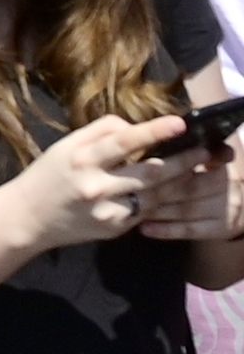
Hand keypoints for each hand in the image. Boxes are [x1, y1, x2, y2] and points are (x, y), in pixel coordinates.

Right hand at [14, 113, 185, 249]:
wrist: (28, 217)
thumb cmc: (47, 175)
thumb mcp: (65, 146)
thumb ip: (98, 132)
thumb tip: (134, 128)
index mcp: (82, 159)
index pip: (124, 141)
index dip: (154, 131)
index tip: (180, 123)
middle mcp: (96, 185)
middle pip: (151, 172)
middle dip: (182, 161)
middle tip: (205, 151)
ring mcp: (107, 210)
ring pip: (155, 194)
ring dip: (179, 182)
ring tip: (196, 170)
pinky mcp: (115, 228)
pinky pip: (145, 210)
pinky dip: (160, 199)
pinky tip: (170, 191)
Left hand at [135, 127, 243, 242]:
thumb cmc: (221, 167)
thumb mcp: (217, 149)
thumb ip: (199, 140)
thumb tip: (174, 123)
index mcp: (226, 160)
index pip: (199, 157)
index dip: (173, 160)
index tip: (141, 157)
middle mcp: (230, 185)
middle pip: (187, 186)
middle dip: (156, 185)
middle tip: (122, 183)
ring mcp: (228, 209)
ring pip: (185, 209)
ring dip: (155, 208)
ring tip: (126, 204)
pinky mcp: (222, 229)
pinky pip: (191, 230)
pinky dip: (166, 230)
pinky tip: (143, 227)